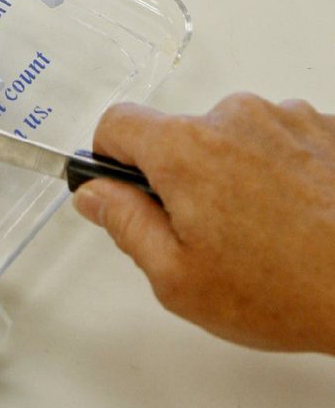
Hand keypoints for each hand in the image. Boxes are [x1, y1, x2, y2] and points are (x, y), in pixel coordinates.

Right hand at [73, 93, 334, 354]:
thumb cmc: (286, 290)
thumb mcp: (178, 278)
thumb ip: (125, 224)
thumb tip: (94, 194)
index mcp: (186, 149)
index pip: (118, 122)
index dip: (110, 157)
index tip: (123, 187)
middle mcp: (234, 117)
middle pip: (180, 134)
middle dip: (182, 177)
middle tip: (209, 235)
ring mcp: (285, 117)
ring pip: (233, 137)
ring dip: (236, 172)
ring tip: (266, 232)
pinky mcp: (325, 127)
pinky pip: (280, 139)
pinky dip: (280, 169)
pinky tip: (299, 216)